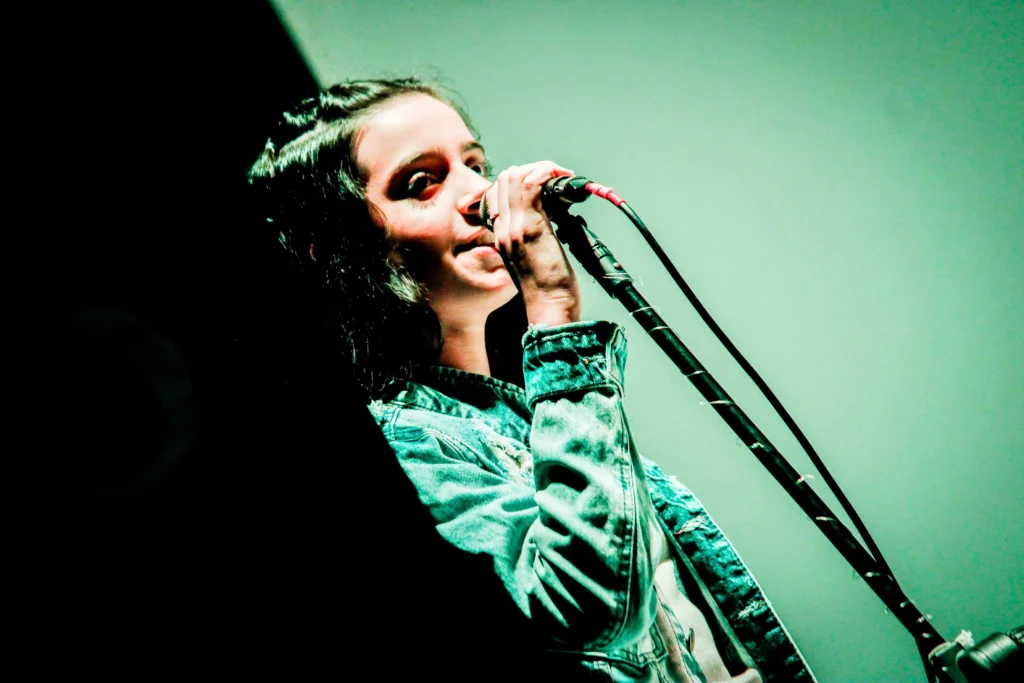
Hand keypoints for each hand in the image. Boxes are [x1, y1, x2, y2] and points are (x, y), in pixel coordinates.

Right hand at [486, 161, 581, 325]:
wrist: (550, 310)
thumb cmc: (547, 289)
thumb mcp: (533, 257)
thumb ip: (533, 234)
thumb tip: (550, 212)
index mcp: (501, 236)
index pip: (497, 192)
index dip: (520, 179)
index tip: (543, 183)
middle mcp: (503, 229)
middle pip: (504, 179)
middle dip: (532, 169)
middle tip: (556, 177)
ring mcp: (514, 228)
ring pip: (515, 177)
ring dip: (542, 169)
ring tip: (561, 177)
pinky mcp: (531, 229)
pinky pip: (532, 186)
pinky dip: (548, 175)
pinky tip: (562, 180)